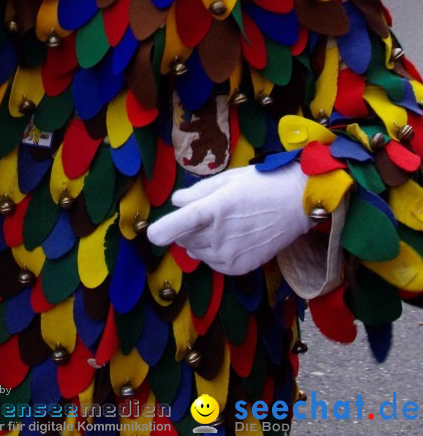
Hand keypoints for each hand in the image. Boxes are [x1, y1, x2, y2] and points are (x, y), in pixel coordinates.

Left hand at [147, 163, 309, 276]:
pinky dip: (214, 252)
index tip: (153, 234)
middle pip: (184, 238)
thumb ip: (197, 193)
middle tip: (207, 212)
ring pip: (196, 251)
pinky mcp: (239, 268)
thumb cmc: (260, 184)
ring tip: (223, 223)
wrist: (295, 205)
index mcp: (214, 209)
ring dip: (199, 240)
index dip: (163, 230)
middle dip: (187, 227)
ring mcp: (230, 255)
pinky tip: (231, 237)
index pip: (179, 224)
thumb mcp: (226, 180)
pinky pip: (213, 262)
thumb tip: (176, 202)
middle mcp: (220, 236)